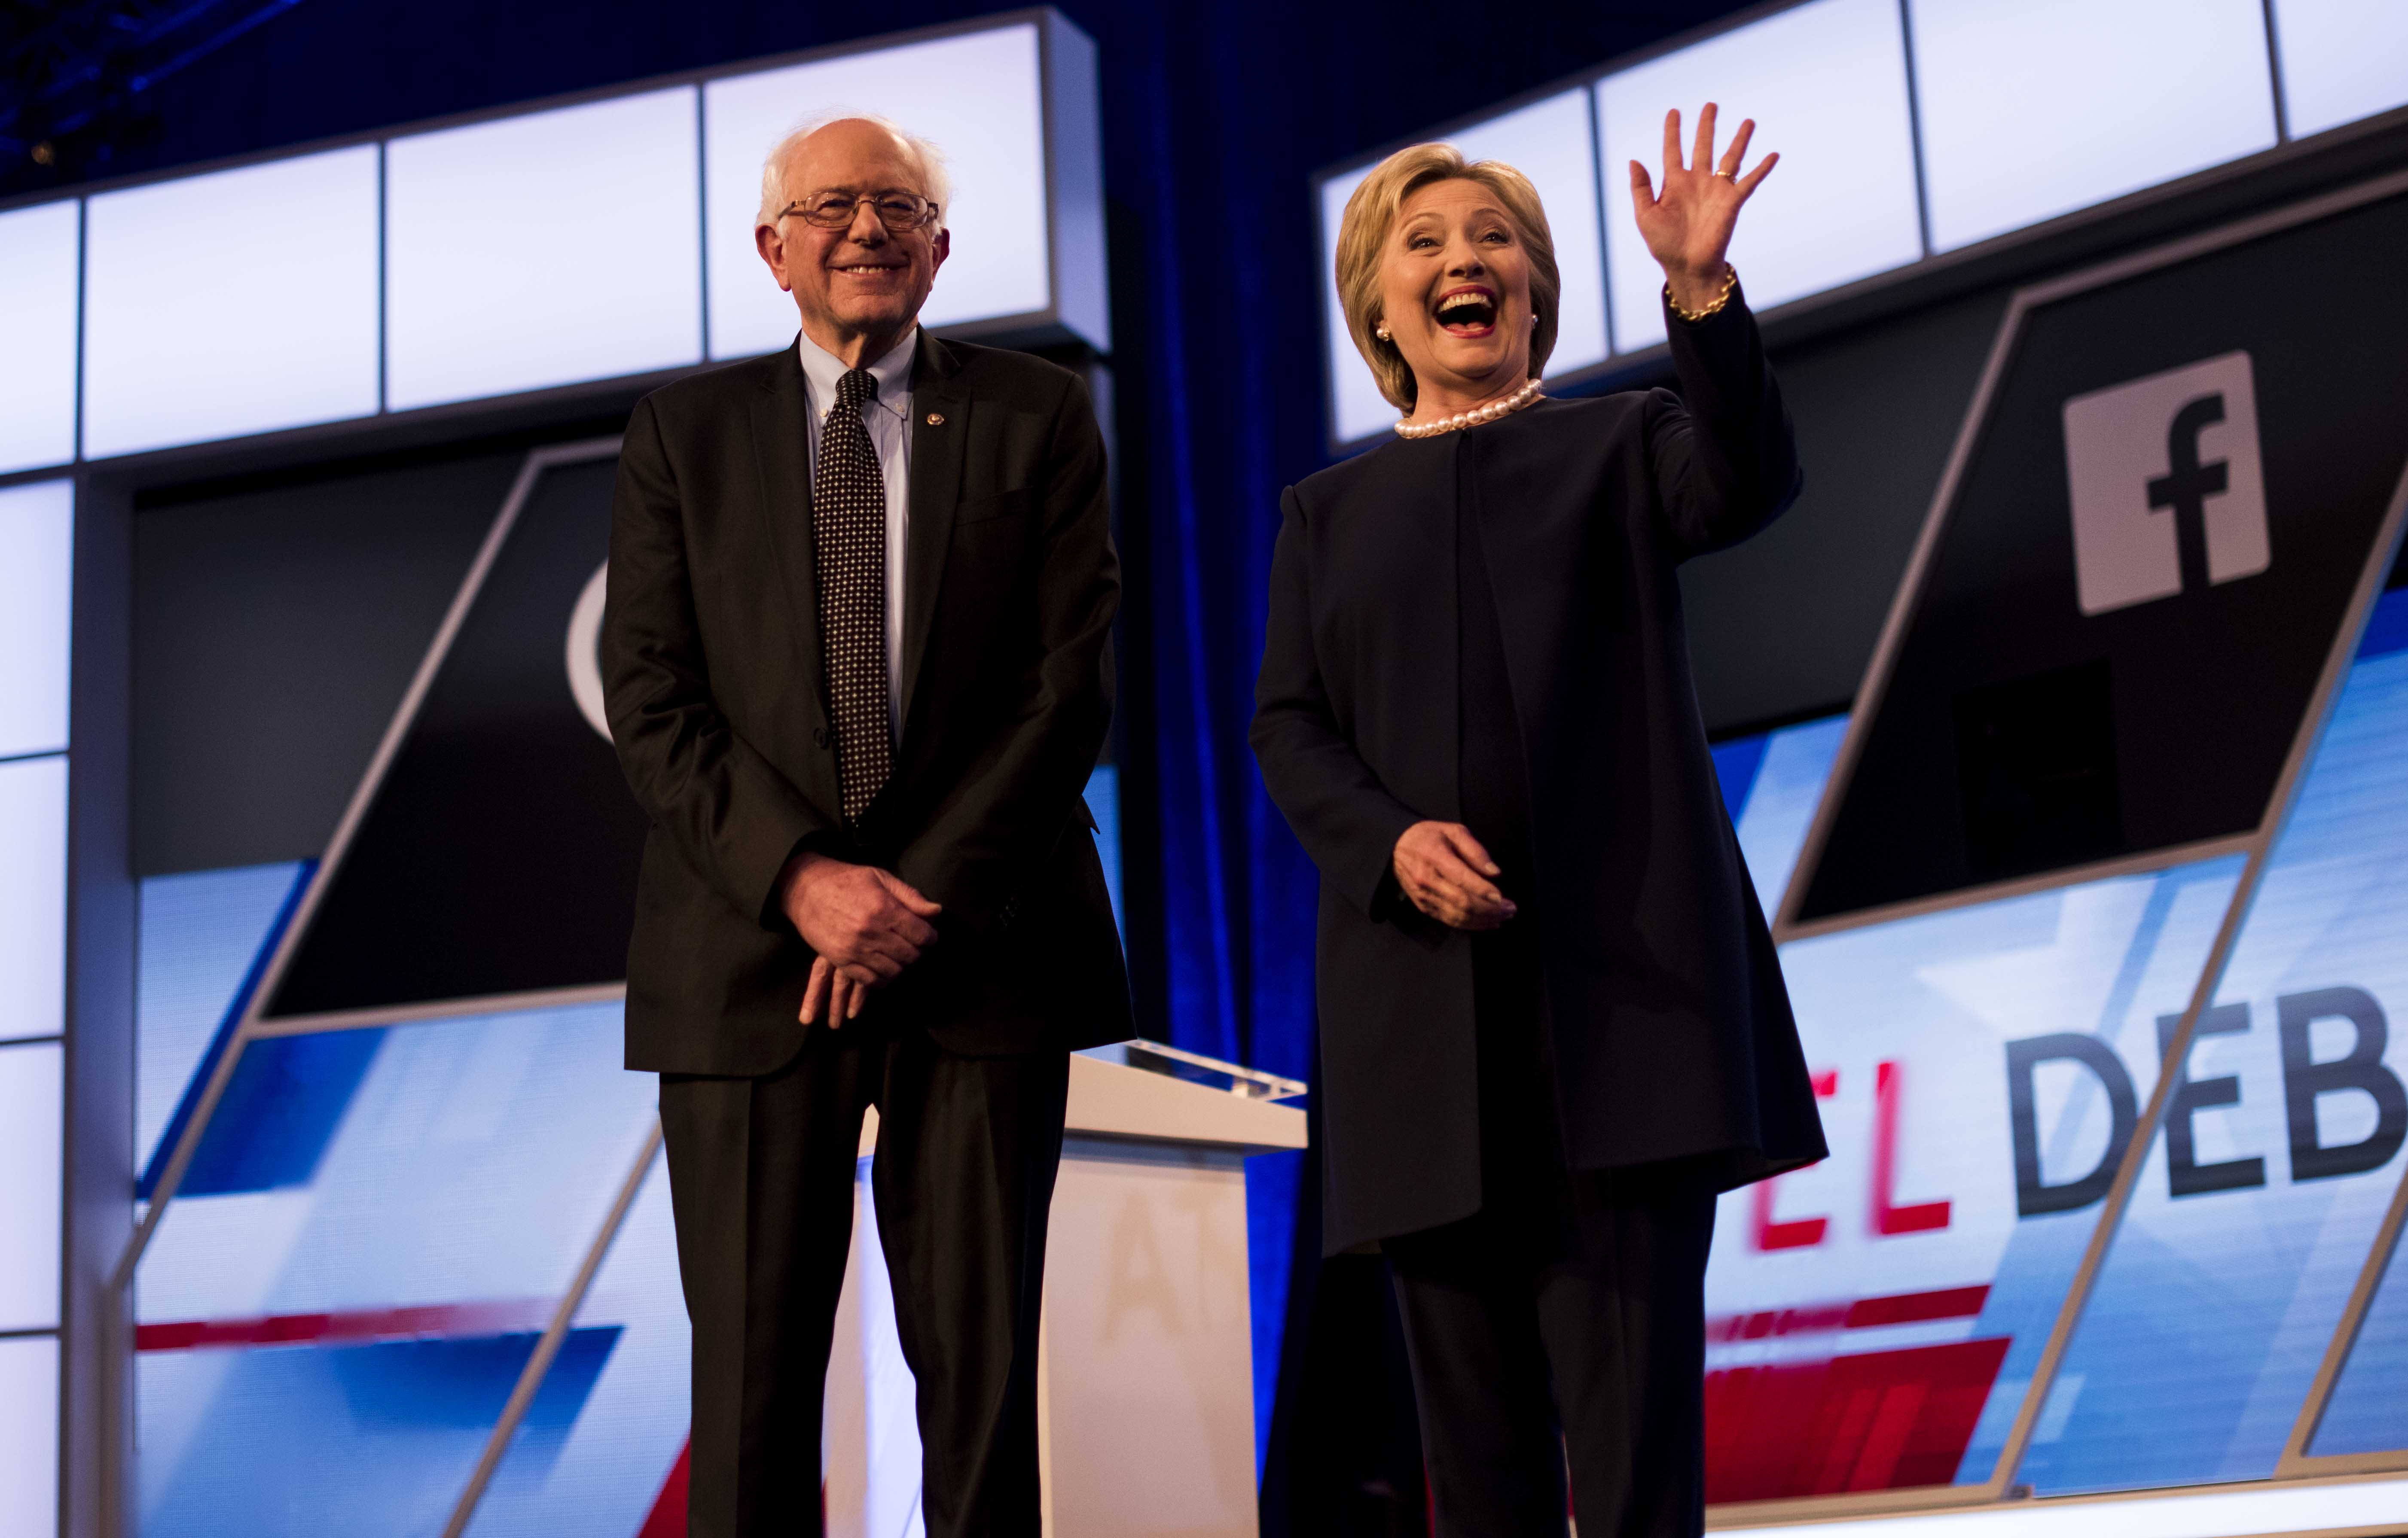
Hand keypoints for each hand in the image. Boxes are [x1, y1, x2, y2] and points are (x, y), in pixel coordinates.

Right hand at [779, 852, 941, 1025]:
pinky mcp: (841, 961)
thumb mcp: (881, 878)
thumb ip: (910, 896)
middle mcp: (871, 932)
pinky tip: (883, 967)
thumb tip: (936, 911)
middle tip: (912, 944)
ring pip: (893, 972)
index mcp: (883, 909)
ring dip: (900, 965)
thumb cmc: (846, 880)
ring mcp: (855, 950)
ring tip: (897, 954)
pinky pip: (870, 981)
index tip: (927, 934)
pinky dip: (882, 979)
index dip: (930, 937)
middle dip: (917, 951)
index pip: (922, 936)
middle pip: (910, 956)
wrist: (805, 889)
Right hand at [1392, 821, 1515, 930]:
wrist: (1396, 847)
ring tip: (1503, 917)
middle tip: (1510, 909)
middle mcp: (1428, 881)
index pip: (1462, 880)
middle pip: (1462, 902)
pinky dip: (1471, 925)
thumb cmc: (1428, 836)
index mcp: (1435, 858)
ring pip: (1457, 916)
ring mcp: (1424, 897)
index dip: (1483, 891)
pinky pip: (1449, 921)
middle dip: (1489, 909)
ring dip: (1483, 920)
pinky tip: (1487, 922)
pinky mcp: (1424, 907)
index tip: (1502, 898)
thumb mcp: (1453, 831)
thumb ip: (1475, 851)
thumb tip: (1495, 873)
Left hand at [1628, 102, 1775, 311]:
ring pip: (1730, 158)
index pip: (1673, 150)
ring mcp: (1716, 190)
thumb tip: (1634, 160)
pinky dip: (1762, 168)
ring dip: (1739, 140)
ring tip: (1748, 121)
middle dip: (1707, 126)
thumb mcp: (1645, 215)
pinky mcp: (1732, 202)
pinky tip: (1773, 155)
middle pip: (1703, 146)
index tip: (1674, 112)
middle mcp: (1697, 182)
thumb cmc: (1664, 244)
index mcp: (1674, 183)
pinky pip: (1749, 181)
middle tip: (1711, 105)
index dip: (1673, 131)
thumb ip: (1641, 187)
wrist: (1686, 266)